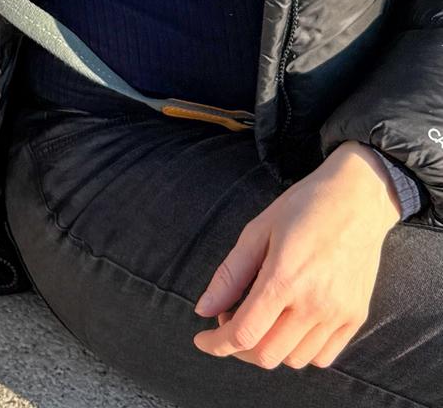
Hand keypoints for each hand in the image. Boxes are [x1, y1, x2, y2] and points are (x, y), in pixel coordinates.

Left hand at [192, 141, 400, 370]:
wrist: (357, 199)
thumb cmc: (303, 207)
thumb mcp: (258, 230)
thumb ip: (230, 274)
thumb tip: (202, 310)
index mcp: (284, 278)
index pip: (244, 333)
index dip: (217, 344)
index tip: (202, 339)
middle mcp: (313, 304)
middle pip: (266, 355)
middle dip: (239, 347)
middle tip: (232, 320)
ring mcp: (338, 314)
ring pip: (294, 360)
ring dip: (269, 349)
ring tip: (262, 319)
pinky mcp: (355, 317)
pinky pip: (323, 356)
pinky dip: (300, 351)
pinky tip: (290, 326)